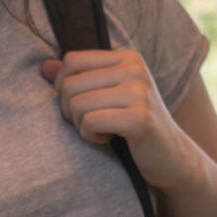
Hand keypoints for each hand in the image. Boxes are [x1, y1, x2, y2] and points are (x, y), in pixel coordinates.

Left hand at [42, 50, 195, 187]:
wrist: (173, 158)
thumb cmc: (135, 127)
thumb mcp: (108, 97)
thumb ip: (79, 79)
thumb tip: (43, 66)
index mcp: (128, 58)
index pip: (71, 60)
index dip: (64, 87)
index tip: (83, 106)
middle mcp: (135, 69)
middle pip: (69, 84)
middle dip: (70, 111)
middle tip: (92, 124)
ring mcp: (139, 92)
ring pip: (76, 104)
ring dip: (81, 126)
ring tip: (103, 131)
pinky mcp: (139, 118)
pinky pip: (89, 122)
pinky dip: (91, 136)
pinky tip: (110, 139)